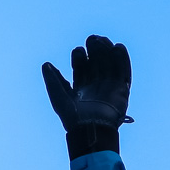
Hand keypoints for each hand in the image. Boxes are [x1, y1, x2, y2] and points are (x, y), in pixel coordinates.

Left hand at [42, 35, 131, 158]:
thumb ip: (53, 80)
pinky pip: (124, 71)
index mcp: (80, 87)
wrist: (90, 129)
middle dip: (95, 50)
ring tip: (103, 41)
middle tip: (92, 39)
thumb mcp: (58, 96)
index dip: (79, 57)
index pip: (80, 67)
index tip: (78, 50)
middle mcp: (95, 85)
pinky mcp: (122, 90)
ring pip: (110, 64)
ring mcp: (109, 87)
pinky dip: (122, 59)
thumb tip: (45, 64)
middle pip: (96, 62)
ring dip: (107, 51)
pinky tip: (117, 47)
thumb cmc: (72, 117)